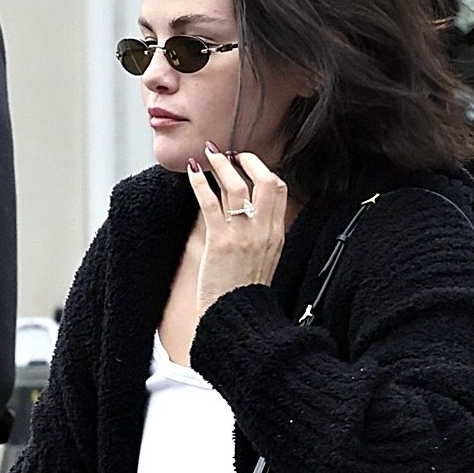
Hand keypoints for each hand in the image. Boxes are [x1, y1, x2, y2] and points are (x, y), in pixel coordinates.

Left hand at [188, 146, 287, 317]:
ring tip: (210, 156)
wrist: (235, 317)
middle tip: (232, 155)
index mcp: (277, 235)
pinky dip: (200, 183)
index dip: (264, 170)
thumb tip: (247, 215)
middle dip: (248, 161)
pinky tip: (193, 172)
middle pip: (265, 180)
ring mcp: (243, 235)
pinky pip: (210, 202)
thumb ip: (261, 236)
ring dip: (222, 165)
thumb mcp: (264, 261)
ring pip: (237, 185)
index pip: (280, 190)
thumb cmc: (244, 293)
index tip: (249, 165)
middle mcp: (264, 231)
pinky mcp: (220, 241)